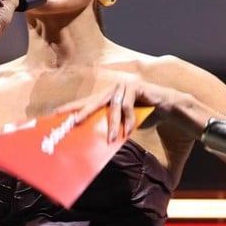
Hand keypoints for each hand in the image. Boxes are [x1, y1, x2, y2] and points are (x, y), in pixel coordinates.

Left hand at [55, 74, 178, 141]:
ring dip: (112, 125)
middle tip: (73, 122)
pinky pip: (127, 107)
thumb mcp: (126, 121)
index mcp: (108, 96)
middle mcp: (113, 88)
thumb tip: (100, 140)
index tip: (57, 113)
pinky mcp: (135, 87)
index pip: (87, 101)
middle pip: (94, 101)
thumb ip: (113, 124)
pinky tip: (129, 131)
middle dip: (83, 112)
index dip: (73, 107)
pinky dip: (128, 121)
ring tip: (110, 139)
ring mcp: (124, 86)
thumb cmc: (146, 114)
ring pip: (112, 107)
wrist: (168, 106)